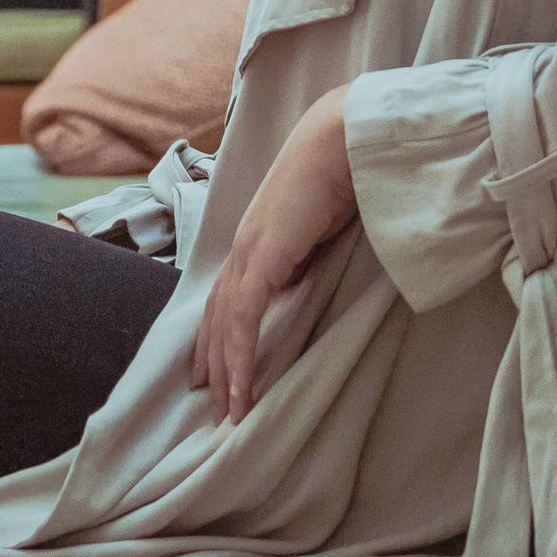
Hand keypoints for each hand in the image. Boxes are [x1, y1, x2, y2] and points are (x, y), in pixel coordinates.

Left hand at [191, 85, 358, 417]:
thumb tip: (301, 279)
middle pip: (216, 316)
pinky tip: (241, 392)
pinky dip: (240, 358)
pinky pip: (243, 319)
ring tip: (228, 417)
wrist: (345, 139)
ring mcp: (249, 251)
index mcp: (257, 237)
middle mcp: (244, 246)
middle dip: (212, 364)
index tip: (214, 372)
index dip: (218, 336)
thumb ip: (306, 253)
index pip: (227, 297)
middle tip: (211, 408)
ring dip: (224, 374)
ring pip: (224, 325)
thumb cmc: (344, 173)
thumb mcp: (322, 226)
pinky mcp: (263, 257)